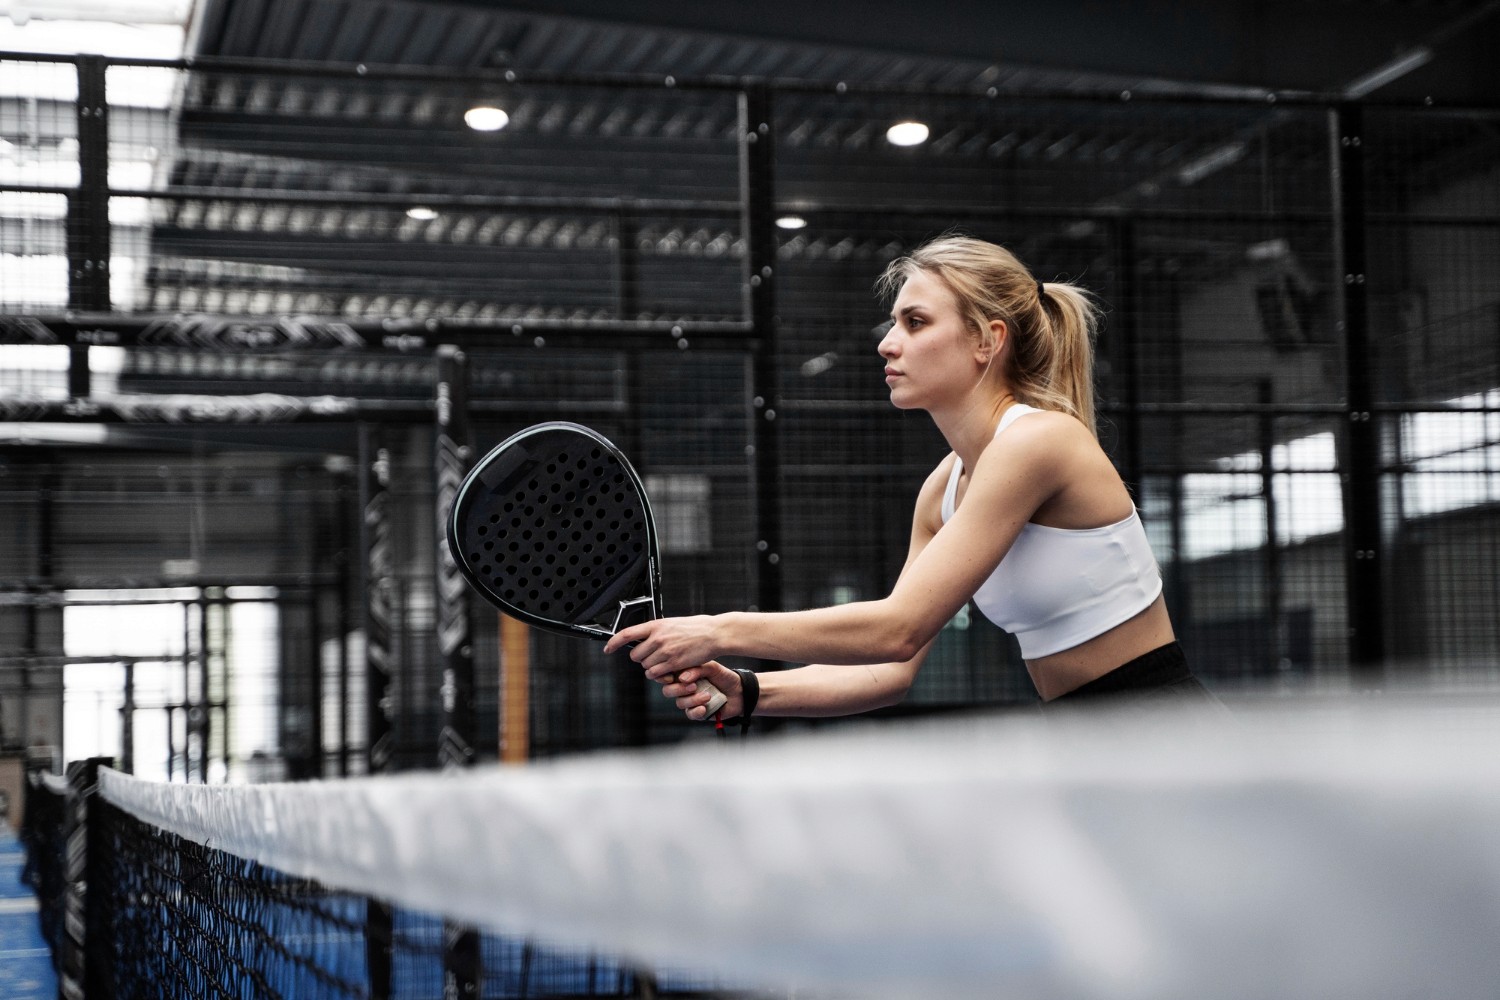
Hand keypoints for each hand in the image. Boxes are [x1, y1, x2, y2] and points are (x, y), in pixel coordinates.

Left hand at [603, 614, 720, 676]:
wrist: (713, 633)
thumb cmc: (696, 628)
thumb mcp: (672, 623)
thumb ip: (657, 631)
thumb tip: (644, 639)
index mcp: (656, 625)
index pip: (627, 633)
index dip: (613, 642)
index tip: (608, 648)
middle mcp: (658, 638)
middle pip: (636, 656)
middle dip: (642, 659)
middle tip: (653, 657)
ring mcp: (665, 651)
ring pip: (646, 667)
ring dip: (652, 668)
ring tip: (664, 662)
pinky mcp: (673, 663)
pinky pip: (657, 674)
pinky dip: (660, 675)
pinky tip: (668, 670)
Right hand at [655, 660, 741, 720]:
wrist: (740, 691)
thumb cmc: (725, 676)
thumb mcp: (712, 667)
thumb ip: (697, 669)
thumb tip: (682, 677)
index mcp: (685, 674)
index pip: (667, 675)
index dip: (665, 677)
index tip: (672, 677)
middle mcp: (685, 688)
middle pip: (668, 690)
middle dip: (678, 689)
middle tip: (693, 686)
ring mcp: (690, 701)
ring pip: (679, 703)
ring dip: (692, 700)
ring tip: (707, 696)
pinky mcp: (698, 712)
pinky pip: (690, 714)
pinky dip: (696, 711)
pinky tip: (704, 708)